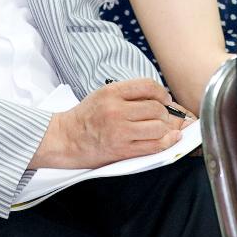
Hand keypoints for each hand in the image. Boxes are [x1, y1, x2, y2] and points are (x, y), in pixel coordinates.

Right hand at [29, 78, 186, 168]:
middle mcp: (116, 111)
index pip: (148, 86)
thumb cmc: (86, 116)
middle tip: (164, 115)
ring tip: (161, 127)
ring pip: (158, 127)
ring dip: (166, 128)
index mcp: (112, 93)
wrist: (65, 139)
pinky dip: (166, 142)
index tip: (165, 98)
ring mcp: (120, 132)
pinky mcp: (122, 150)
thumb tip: (161, 98)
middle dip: (166, 112)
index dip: (162, 92)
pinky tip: (170, 138)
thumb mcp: (103, 94)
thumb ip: (129, 94)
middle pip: (156, 108)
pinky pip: (153, 146)